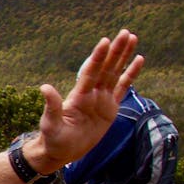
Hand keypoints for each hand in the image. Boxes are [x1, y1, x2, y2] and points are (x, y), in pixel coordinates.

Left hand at [30, 30, 142, 170]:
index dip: (98, 58)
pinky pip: (123, 88)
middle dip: (115, 51)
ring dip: (123, 56)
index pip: (90, 72)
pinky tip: (139, 60)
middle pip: (106, 68)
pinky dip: (130, 74)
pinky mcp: (110, 108)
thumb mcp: (51, 123)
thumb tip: (44, 87)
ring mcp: (102, 99)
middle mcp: (92, 93)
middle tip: (124, 32)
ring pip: (115, 73)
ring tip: (132, 38)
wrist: (61, 151)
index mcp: (79, 95)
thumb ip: (52, 106)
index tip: (105, 41)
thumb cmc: (53, 138)